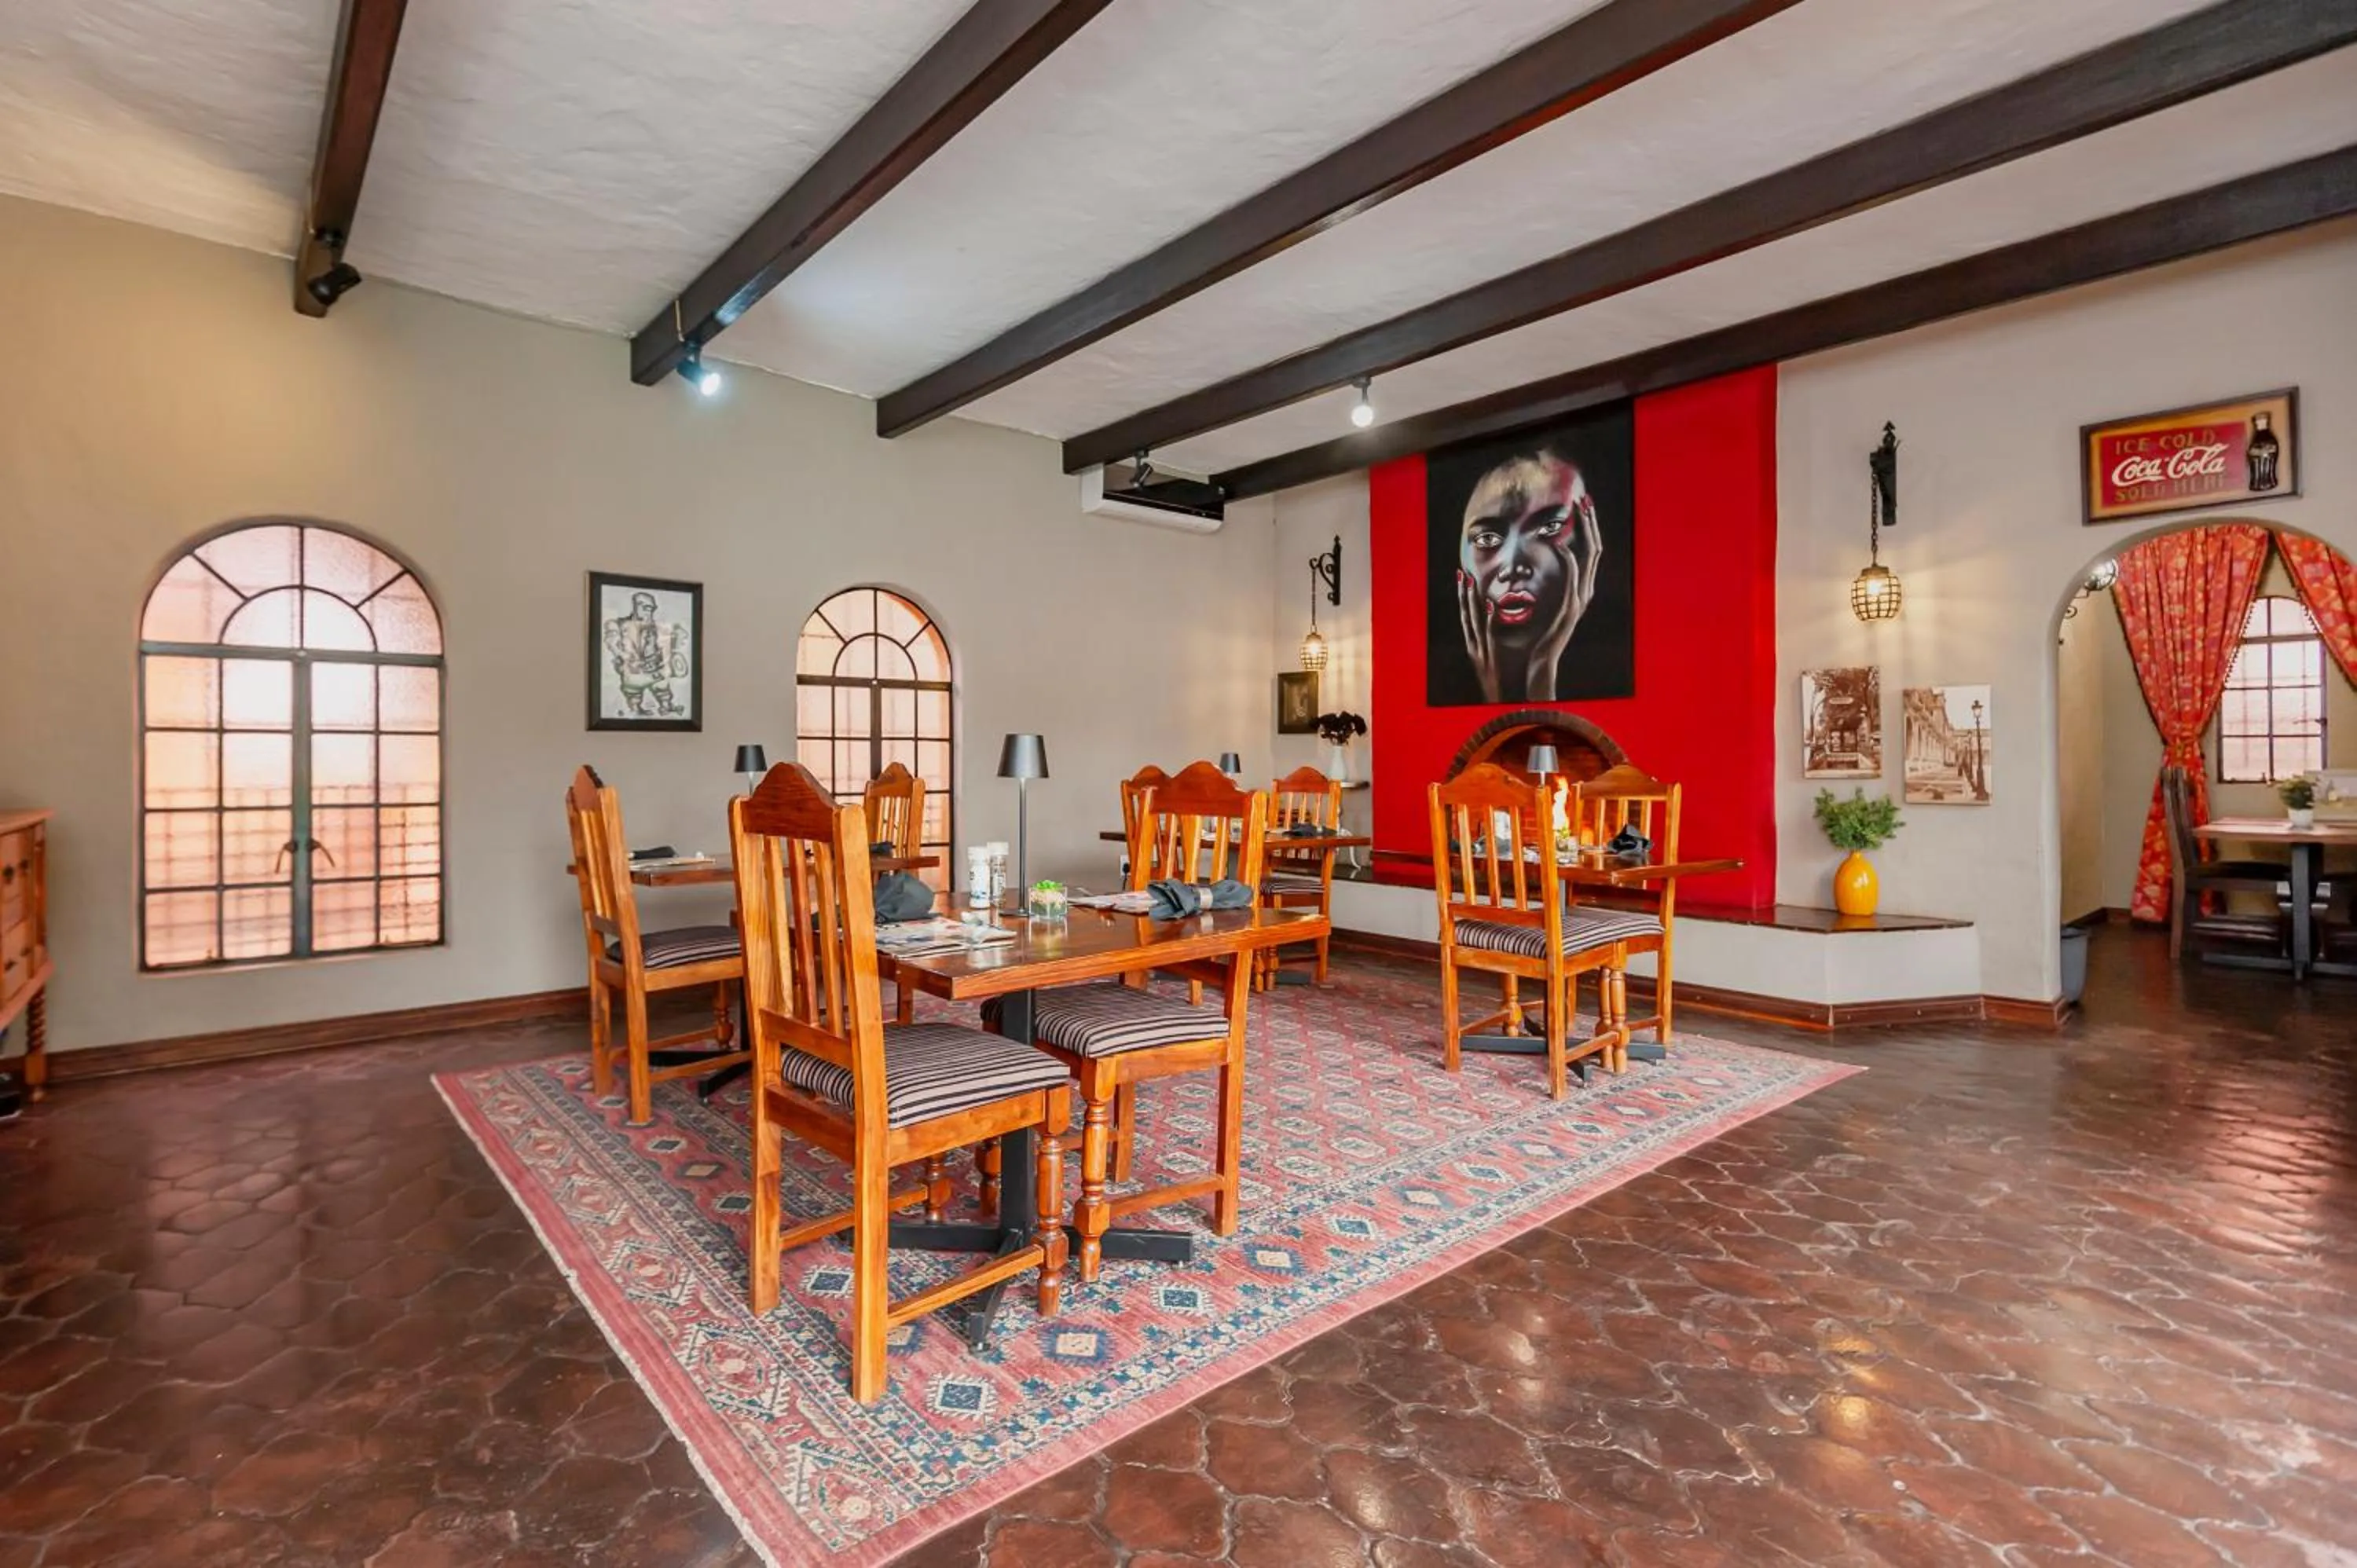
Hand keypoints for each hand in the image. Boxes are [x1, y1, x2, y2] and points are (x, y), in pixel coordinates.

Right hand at [1457, 569, 1502, 702]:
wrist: (1500, 707)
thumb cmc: (1501, 685)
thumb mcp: (1492, 662)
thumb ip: (1493, 645)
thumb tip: (1499, 630)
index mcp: (1473, 647)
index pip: (1466, 617)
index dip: (1463, 598)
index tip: (1463, 578)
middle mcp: (1474, 647)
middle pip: (1466, 615)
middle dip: (1463, 594)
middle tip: (1462, 572)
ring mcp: (1481, 652)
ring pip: (1474, 621)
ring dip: (1472, 600)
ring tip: (1471, 581)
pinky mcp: (1492, 657)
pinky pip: (1490, 635)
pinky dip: (1489, 620)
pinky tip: (1491, 606)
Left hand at [1525, 496, 1602, 699]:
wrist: (1540, 657)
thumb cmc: (1539, 631)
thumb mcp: (1548, 600)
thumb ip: (1552, 579)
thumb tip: (1547, 554)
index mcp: (1582, 586)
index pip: (1591, 549)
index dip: (1589, 526)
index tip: (1581, 503)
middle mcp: (1586, 589)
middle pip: (1594, 548)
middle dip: (1590, 522)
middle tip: (1583, 499)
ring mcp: (1581, 598)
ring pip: (1588, 559)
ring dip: (1584, 533)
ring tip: (1577, 513)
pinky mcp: (1570, 608)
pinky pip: (1572, 579)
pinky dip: (1568, 560)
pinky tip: (1560, 545)